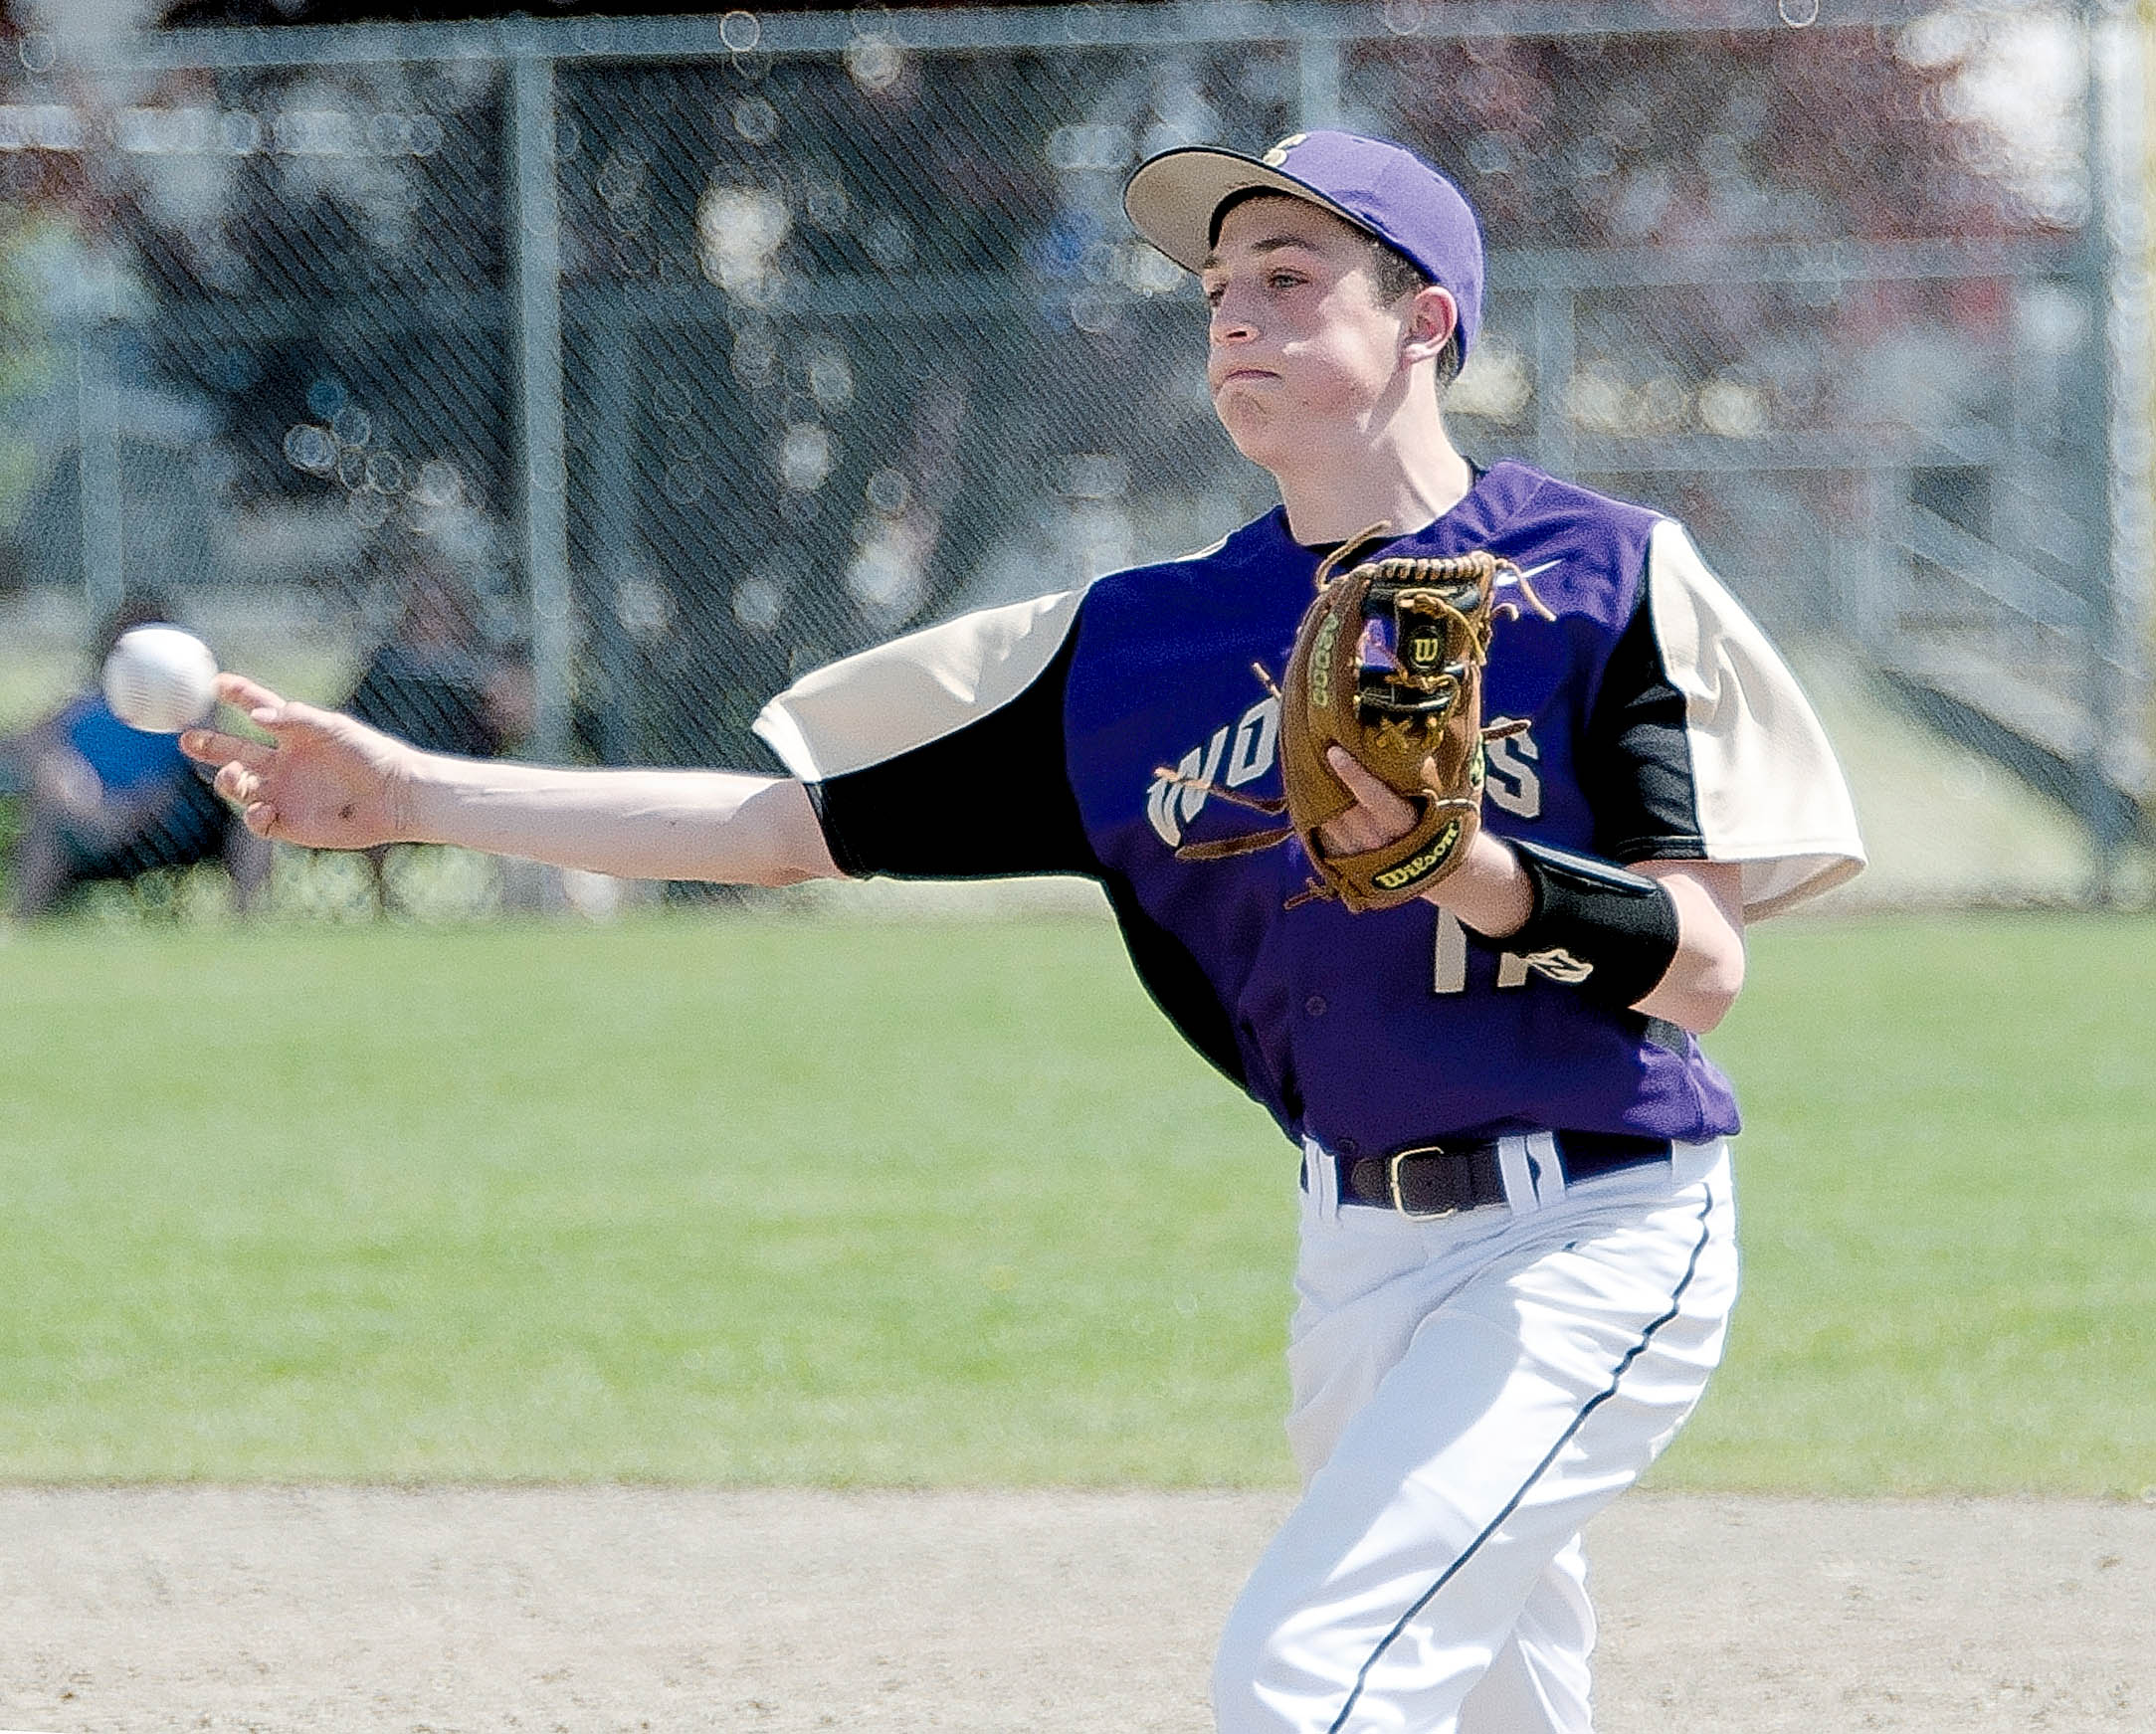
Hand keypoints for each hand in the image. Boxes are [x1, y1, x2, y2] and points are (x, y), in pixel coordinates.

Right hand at [181, 673, 419, 848]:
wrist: (396, 796)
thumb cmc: (371, 755)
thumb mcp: (334, 729)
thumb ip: (295, 719)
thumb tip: (255, 714)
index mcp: (294, 736)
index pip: (256, 710)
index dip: (236, 696)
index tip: (215, 682)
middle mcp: (283, 766)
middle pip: (235, 752)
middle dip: (209, 745)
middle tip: (186, 737)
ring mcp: (284, 795)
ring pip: (239, 788)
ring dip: (228, 780)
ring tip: (232, 774)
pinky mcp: (290, 824)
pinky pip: (258, 822)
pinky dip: (253, 816)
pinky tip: (264, 808)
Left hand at [1320, 744, 1530, 932]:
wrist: (1437, 868)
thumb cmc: (1444, 822)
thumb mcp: (1445, 800)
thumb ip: (1428, 774)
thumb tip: (1426, 727)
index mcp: (1406, 824)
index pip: (1375, 798)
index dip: (1353, 775)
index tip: (1334, 751)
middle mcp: (1380, 841)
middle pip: (1344, 806)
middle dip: (1325, 778)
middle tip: (1310, 745)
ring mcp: (1359, 855)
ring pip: (1328, 820)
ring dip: (1315, 793)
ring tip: (1305, 761)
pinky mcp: (1344, 864)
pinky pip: (1320, 834)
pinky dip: (1313, 812)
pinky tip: (1307, 789)